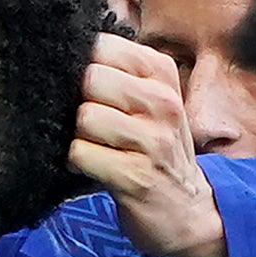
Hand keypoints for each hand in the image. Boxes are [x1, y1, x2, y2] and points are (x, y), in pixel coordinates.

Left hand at [71, 34, 225, 256]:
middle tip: (92, 125)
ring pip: (84, 117)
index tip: (92, 91)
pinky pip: (81, 153)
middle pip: (90, 79)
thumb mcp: (151, 100)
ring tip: (94, 147)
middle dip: (80, 102)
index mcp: (161, 73)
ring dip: (78, 136)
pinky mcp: (136, 176)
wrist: (190, 211)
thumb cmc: (157, 148)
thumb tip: (65, 49)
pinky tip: (92, 167)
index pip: (101, 45)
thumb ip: (118, 71)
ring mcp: (152, 140)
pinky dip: (76, 162)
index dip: (84, 66)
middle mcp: (161, 102)